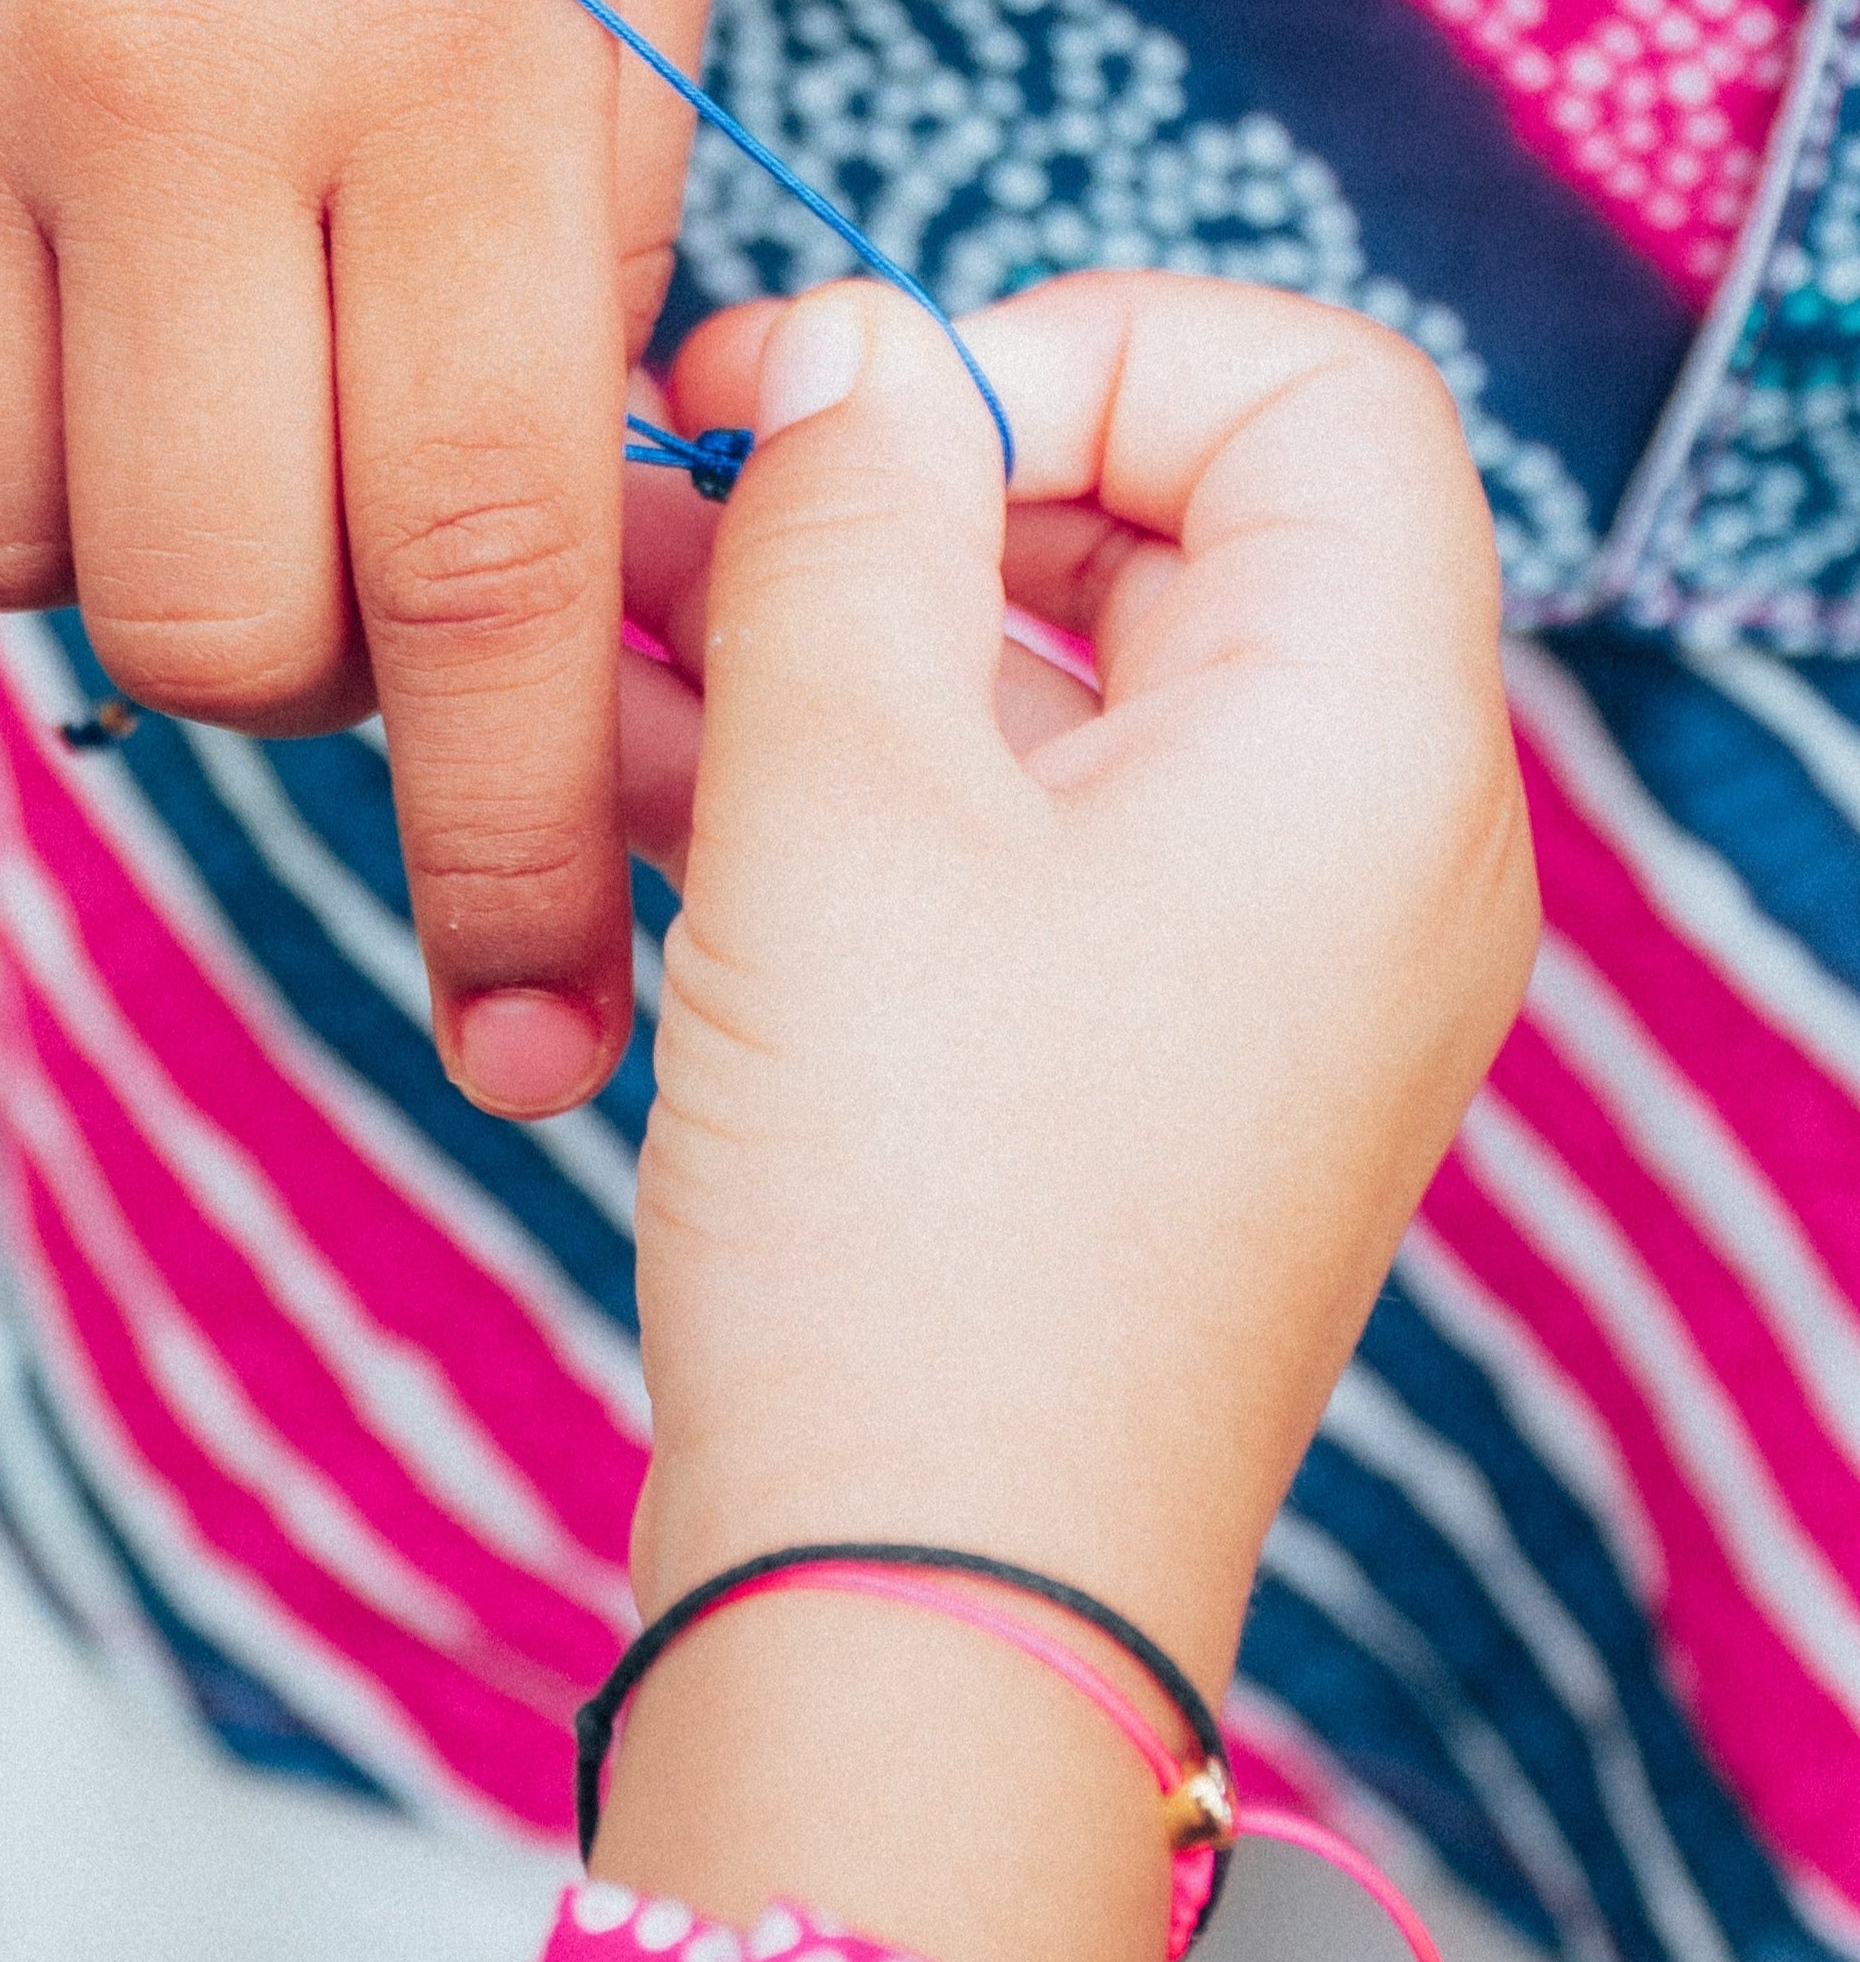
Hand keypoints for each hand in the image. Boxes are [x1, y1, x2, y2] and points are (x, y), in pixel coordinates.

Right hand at [0, 0, 726, 1110]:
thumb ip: (595, 197)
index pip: (480, 567)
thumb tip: (562, 505)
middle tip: (365, 608)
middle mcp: (154, 79)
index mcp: (441, 46)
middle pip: (202, 604)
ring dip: (89, 555)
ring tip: (179, 428)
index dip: (519, 825)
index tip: (544, 981)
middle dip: (311, 695)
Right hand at [599, 273, 1532, 1961]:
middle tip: (674, 501)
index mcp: (1369, 736)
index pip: (1301, 383)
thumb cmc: (916, 1222)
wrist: (915, 1620)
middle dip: (896, 491)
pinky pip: (1002, 831)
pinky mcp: (1129, 1050)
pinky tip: (618, 785)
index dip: (1070, 348)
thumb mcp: (842, 792)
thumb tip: (855, 340)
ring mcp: (1249, 954)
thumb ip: (846, 510)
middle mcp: (1358, 832)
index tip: (850, 422)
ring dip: (824, 635)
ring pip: (1045, 681)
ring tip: (592, 655)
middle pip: (1156, 522)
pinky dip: (837, 777)